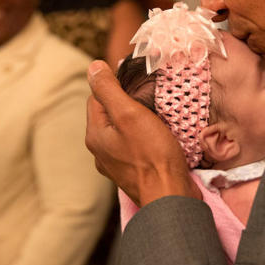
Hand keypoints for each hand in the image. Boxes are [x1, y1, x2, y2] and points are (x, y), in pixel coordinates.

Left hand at [85, 60, 199, 206]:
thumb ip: (109, 90)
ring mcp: (116, 165)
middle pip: (110, 114)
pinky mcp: (134, 173)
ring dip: (138, 121)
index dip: (116, 85)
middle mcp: (101, 151)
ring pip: (124, 131)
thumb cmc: (152, 155)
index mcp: (95, 135)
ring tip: (157, 116)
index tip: (138, 83)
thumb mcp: (130, 114)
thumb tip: (93, 66)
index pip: (97, 97)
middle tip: (150, 99)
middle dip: (128, 103)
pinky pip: (135, 147)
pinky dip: (145, 138)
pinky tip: (159, 137)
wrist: (170, 198)